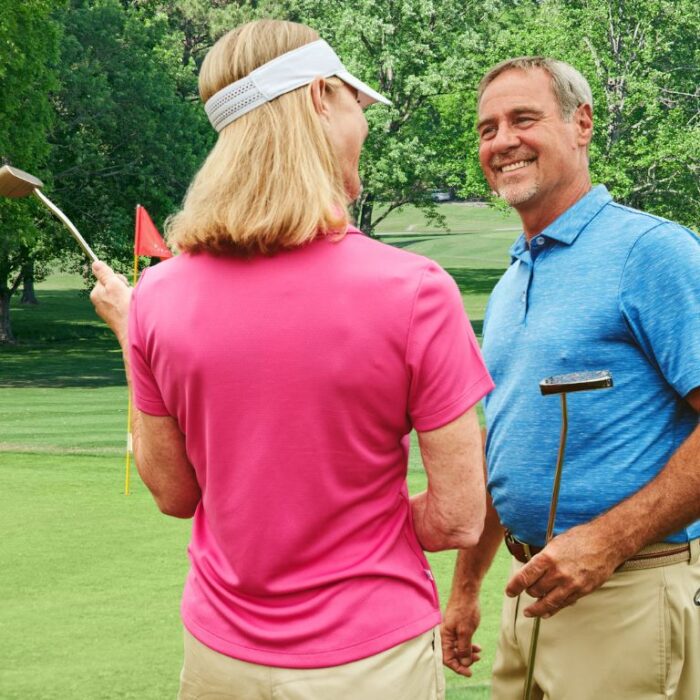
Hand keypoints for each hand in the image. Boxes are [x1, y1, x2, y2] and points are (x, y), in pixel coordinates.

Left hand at [90, 260, 131, 343]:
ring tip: (131, 304)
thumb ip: (104, 273)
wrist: (132, 331)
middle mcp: (99, 303)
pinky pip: (122, 307)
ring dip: (127, 297)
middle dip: (122, 288)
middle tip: (129, 294)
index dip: (117, 278)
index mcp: (96, 294)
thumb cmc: (123, 308)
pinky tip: (131, 311)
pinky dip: (128, 306)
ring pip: (118, 297)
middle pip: (112, 287)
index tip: (123, 284)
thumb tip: (95, 263)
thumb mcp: (114, 285)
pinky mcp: (115, 319)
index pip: (106, 277)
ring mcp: (107, 312)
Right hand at [441, 590, 481, 676]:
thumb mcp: (466, 631)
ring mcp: (450, 631)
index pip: (446, 658)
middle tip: (476, 660)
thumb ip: (464, 648)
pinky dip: (468, 646)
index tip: (469, 672)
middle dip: (463, 660)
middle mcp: (445, 635)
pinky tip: (477, 647)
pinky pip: (460, 641)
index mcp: (444, 636)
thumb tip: (464, 663)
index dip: (457, 667)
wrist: (466, 592)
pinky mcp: (456, 627)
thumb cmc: (464, 609)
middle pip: (451, 655)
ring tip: (478, 654)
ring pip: (457, 648)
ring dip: (467, 653)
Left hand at [505, 523, 623, 617]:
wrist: (606, 542)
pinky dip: (553, 610)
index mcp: (547, 558)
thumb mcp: (554, 543)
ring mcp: (571, 584)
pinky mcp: (582, 591)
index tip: (509, 591)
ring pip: (548, 602)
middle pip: (535, 590)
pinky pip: (564, 604)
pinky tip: (546, 613)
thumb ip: (543, 558)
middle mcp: (557, 573)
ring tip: (529, 612)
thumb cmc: (579, 538)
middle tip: (526, 592)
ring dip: (536, 608)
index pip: (525, 577)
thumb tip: (532, 570)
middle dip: (528, 592)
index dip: (514, 586)